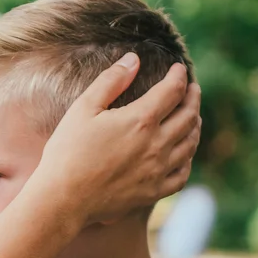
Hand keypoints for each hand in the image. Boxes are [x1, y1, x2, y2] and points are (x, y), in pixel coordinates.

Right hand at [28, 53, 200, 223]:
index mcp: (140, 120)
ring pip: (189, 144)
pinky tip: (183, 154)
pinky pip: (182, 174)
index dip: (178, 76)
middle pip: (188, 116)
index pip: (172, 91)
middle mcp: (156, 145)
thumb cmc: (68, 151)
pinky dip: (187, 160)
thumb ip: (111, 81)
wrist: (63, 198)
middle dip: (192, 98)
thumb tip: (133, 59)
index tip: (179, 68)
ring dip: (195, 126)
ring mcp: (158, 171)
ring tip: (193, 116)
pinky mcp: (153, 192)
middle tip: (192, 89)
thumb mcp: (84, 108)